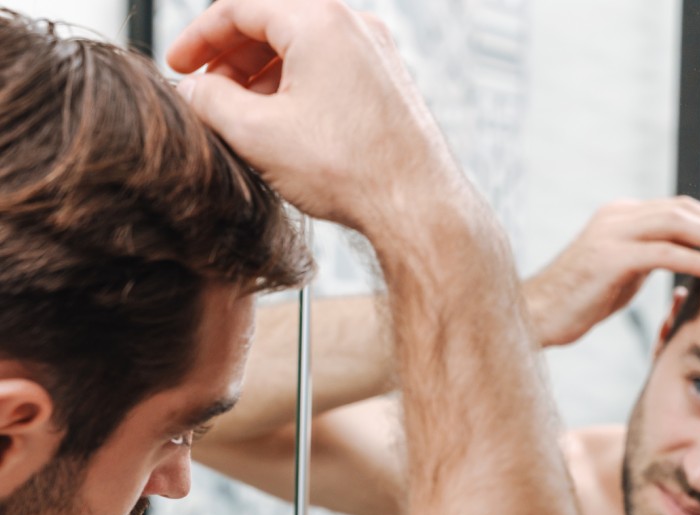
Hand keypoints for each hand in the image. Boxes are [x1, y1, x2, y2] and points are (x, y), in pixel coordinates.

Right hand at [166, 0, 463, 237]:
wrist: (418, 208)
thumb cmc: (351, 172)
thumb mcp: (258, 136)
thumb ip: (210, 102)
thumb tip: (193, 91)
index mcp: (319, 20)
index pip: (239, 5)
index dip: (199, 37)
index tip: (180, 66)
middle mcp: (355, 25)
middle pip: (274, 20)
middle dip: (233, 56)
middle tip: (209, 92)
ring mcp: (378, 54)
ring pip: (304, 46)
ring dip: (265, 74)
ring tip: (244, 115)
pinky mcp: (391, 85)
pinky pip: (333, 69)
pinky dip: (300, 87)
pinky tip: (286, 126)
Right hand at [523, 197, 699, 347]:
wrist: (536, 316)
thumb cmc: (578, 302)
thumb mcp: (620, 272)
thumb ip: (648, 257)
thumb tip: (684, 257)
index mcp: (621, 215)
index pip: (679, 208)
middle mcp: (617, 216)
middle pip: (683, 210)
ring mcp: (612, 234)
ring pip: (677, 224)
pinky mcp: (609, 258)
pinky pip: (663, 253)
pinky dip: (694, 260)